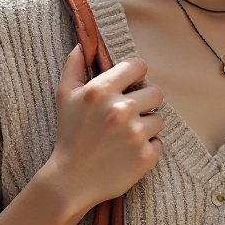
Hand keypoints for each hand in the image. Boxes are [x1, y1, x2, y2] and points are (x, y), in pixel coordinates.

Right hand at [47, 45, 163, 212]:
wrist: (71, 180)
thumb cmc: (69, 135)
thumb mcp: (65, 97)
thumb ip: (74, 67)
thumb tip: (81, 44)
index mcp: (102, 90)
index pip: (139, 66)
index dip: (136, 75)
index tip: (131, 85)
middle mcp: (121, 109)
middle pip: (156, 92)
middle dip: (145, 102)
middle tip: (129, 114)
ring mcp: (135, 134)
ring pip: (159, 118)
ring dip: (147, 125)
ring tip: (127, 135)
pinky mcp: (146, 156)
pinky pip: (159, 143)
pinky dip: (148, 147)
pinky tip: (129, 152)